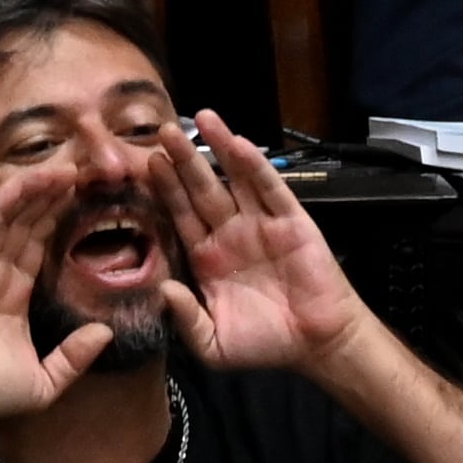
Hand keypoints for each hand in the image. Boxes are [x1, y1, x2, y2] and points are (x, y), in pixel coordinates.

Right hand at [0, 167, 110, 421]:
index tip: (81, 199)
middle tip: (80, 171)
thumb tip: (104, 334)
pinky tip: (28, 180)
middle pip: (27, 225)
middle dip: (52, 198)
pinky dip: (8, 200)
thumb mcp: (46, 381)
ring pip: (12, 218)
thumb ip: (75, 357)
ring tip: (65, 169)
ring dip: (36, 191)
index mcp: (13, 296)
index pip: (37, 247)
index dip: (57, 221)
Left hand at [145, 112, 366, 373]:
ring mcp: (260, 224)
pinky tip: (238, 145)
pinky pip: (270, 189)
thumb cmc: (265, 343)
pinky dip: (255, 167)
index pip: (180, 215)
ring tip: (200, 118)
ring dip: (217, 149)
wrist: (315, 344)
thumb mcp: (213, 343)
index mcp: (207, 258)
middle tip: (162, 130)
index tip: (146, 163)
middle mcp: (230, 234)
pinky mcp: (291, 222)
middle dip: (183, 160)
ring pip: (234, 178)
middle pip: (201, 188)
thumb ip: (185, 318)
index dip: (165, 189)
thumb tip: (162, 289)